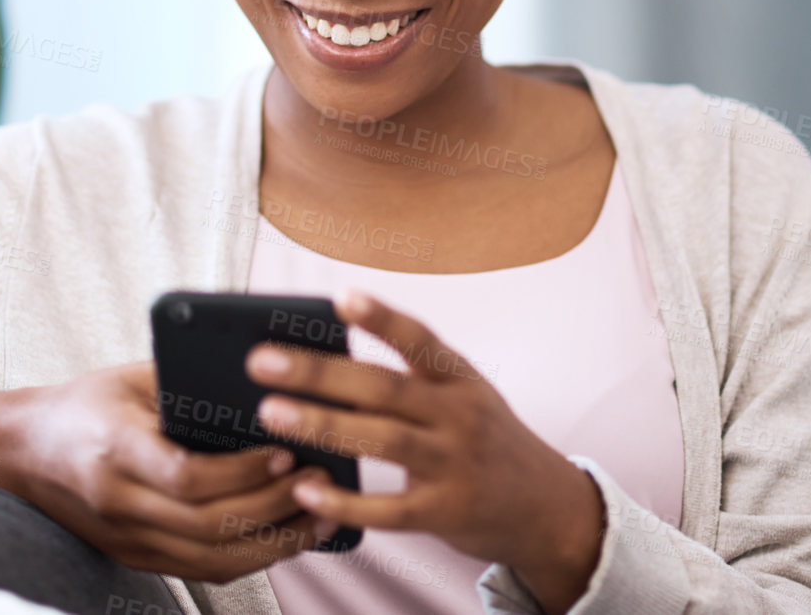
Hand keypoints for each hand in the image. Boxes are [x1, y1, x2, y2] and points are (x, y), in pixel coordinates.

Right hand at [0, 361, 337, 583]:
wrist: (20, 452)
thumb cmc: (86, 403)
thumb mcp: (131, 378)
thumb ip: (187, 386)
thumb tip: (266, 391)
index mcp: (113, 449)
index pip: (185, 476)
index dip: (243, 472)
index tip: (287, 452)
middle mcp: (117, 504)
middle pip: (207, 524)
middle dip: (274, 508)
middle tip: (321, 482)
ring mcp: (124, 540)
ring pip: (211, 559)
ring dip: (274, 543)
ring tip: (321, 515)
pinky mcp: (133, 558)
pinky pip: (201, 571)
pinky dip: (250, 558)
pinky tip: (287, 537)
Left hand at [246, 289, 606, 613]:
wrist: (548, 507)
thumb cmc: (487, 442)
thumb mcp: (466, 397)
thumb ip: (412, 380)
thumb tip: (325, 360)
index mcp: (460, 379)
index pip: (420, 340)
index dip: (381, 318)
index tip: (341, 297)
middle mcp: (459, 415)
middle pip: (383, 387)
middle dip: (320, 372)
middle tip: (262, 361)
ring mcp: (454, 465)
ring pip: (382, 440)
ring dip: (323, 425)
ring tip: (270, 413)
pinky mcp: (445, 513)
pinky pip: (389, 509)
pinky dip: (346, 501)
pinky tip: (307, 490)